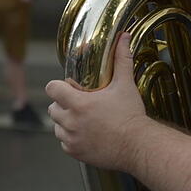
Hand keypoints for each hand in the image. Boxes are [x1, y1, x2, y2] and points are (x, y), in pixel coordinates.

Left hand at [46, 33, 148, 170]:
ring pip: (57, 127)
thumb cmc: (131, 115)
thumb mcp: (125, 85)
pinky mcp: (75, 152)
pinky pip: (64, 143)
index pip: (52, 89)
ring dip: (66, 122)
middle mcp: (71, 122)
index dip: (59, 86)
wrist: (138, 145)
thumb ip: (121, 60)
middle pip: (52, 108)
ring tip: (84, 119)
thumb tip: (123, 38)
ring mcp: (72, 138)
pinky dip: (71, 138)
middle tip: (80, 104)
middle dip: (63, 104)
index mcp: (79, 103)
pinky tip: (87, 134)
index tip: (70, 88)